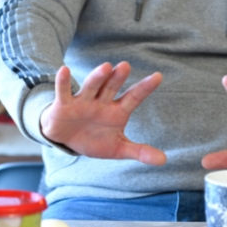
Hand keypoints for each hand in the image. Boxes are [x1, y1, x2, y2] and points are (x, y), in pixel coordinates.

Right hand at [40, 62, 166, 165]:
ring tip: (106, 67)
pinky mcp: (64, 105)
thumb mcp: (118, 148)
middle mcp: (102, 102)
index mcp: (117, 111)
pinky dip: (63, 82)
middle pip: (111, 87)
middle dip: (118, 78)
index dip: (145, 87)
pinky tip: (64, 70)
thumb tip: (163, 160)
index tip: (158, 76)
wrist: (67, 141)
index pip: (134, 97)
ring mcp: (83, 101)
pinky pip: (64, 92)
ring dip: (98, 77)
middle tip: (126, 66)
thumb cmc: (95, 140)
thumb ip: (139, 151)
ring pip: (91, 87)